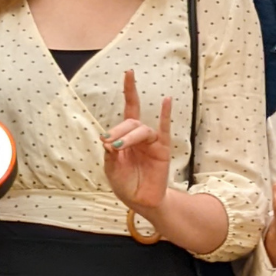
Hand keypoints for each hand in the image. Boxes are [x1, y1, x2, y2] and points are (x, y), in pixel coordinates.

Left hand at [101, 70, 172, 214]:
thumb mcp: (112, 170)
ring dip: (129, 135)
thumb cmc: (126, 184)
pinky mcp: (162, 150)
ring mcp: (152, 142)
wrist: (141, 201)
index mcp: (126, 136)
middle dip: (118, 131)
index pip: (128, 109)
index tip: (128, 73)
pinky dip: (165, 115)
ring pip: (141, 130)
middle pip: (130, 123)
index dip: (129, 91)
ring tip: (119, 146)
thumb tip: (108, 142)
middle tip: (110, 144)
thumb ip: (110, 156)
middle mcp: (139, 136)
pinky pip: (164, 130)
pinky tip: (167, 100)